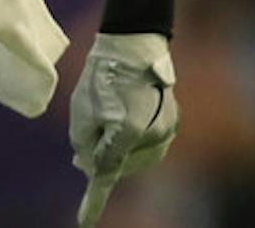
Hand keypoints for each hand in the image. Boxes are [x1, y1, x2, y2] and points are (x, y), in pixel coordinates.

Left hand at [70, 31, 177, 225]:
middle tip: (89, 140)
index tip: (84, 223)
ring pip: (136, 158)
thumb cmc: (103, 76)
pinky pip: (150, 146)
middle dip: (102, 158)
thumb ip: (86, 149)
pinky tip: (126, 127)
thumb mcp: (81, 114)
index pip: (105, 173)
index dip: (93, 202)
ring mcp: (166, 128)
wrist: (134, 44)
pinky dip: (135, 143)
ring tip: (107, 127)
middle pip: (119, 165)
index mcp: (127, 131)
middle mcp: (152, 133)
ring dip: (120, 153)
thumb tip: (94, 167)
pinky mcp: (172, 121)